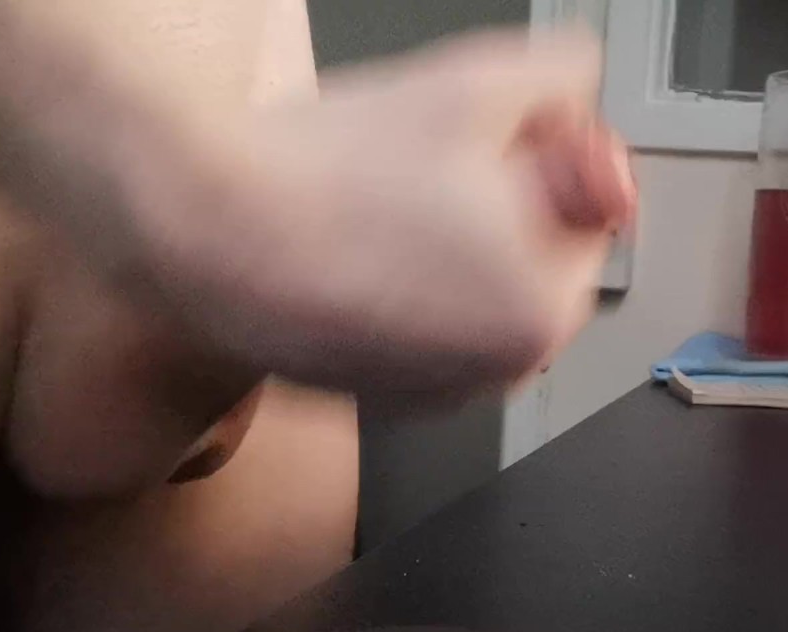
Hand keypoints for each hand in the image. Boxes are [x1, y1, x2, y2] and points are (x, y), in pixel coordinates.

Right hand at [127, 28, 634, 398]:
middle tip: (425, 163)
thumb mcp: (472, 86)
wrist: (197, 232)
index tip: (491, 137)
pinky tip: (353, 242)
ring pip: (476, 291)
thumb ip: (563, 82)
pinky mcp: (380, 393)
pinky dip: (406, 285)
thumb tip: (583, 92)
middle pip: (535, 258)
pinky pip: (424, 325)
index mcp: (542, 310)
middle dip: (500, 205)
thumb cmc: (320, 178)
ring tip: (377, 202)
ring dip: (451, 243)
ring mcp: (435, 389)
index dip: (542, 160)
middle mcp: (498, 370)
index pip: (589, 216)